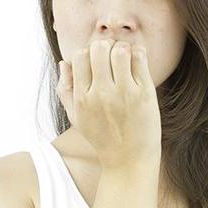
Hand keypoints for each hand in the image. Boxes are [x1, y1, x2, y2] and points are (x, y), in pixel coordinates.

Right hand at [56, 39, 160, 169]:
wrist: (129, 161)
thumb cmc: (102, 138)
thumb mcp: (76, 118)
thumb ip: (65, 90)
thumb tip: (64, 62)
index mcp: (82, 98)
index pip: (79, 56)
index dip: (88, 53)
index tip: (96, 62)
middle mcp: (101, 94)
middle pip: (99, 48)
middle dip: (105, 46)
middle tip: (112, 56)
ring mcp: (124, 93)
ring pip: (120, 50)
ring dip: (123, 48)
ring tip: (125, 58)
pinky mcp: (144, 94)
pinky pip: (140, 59)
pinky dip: (138, 53)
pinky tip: (136, 62)